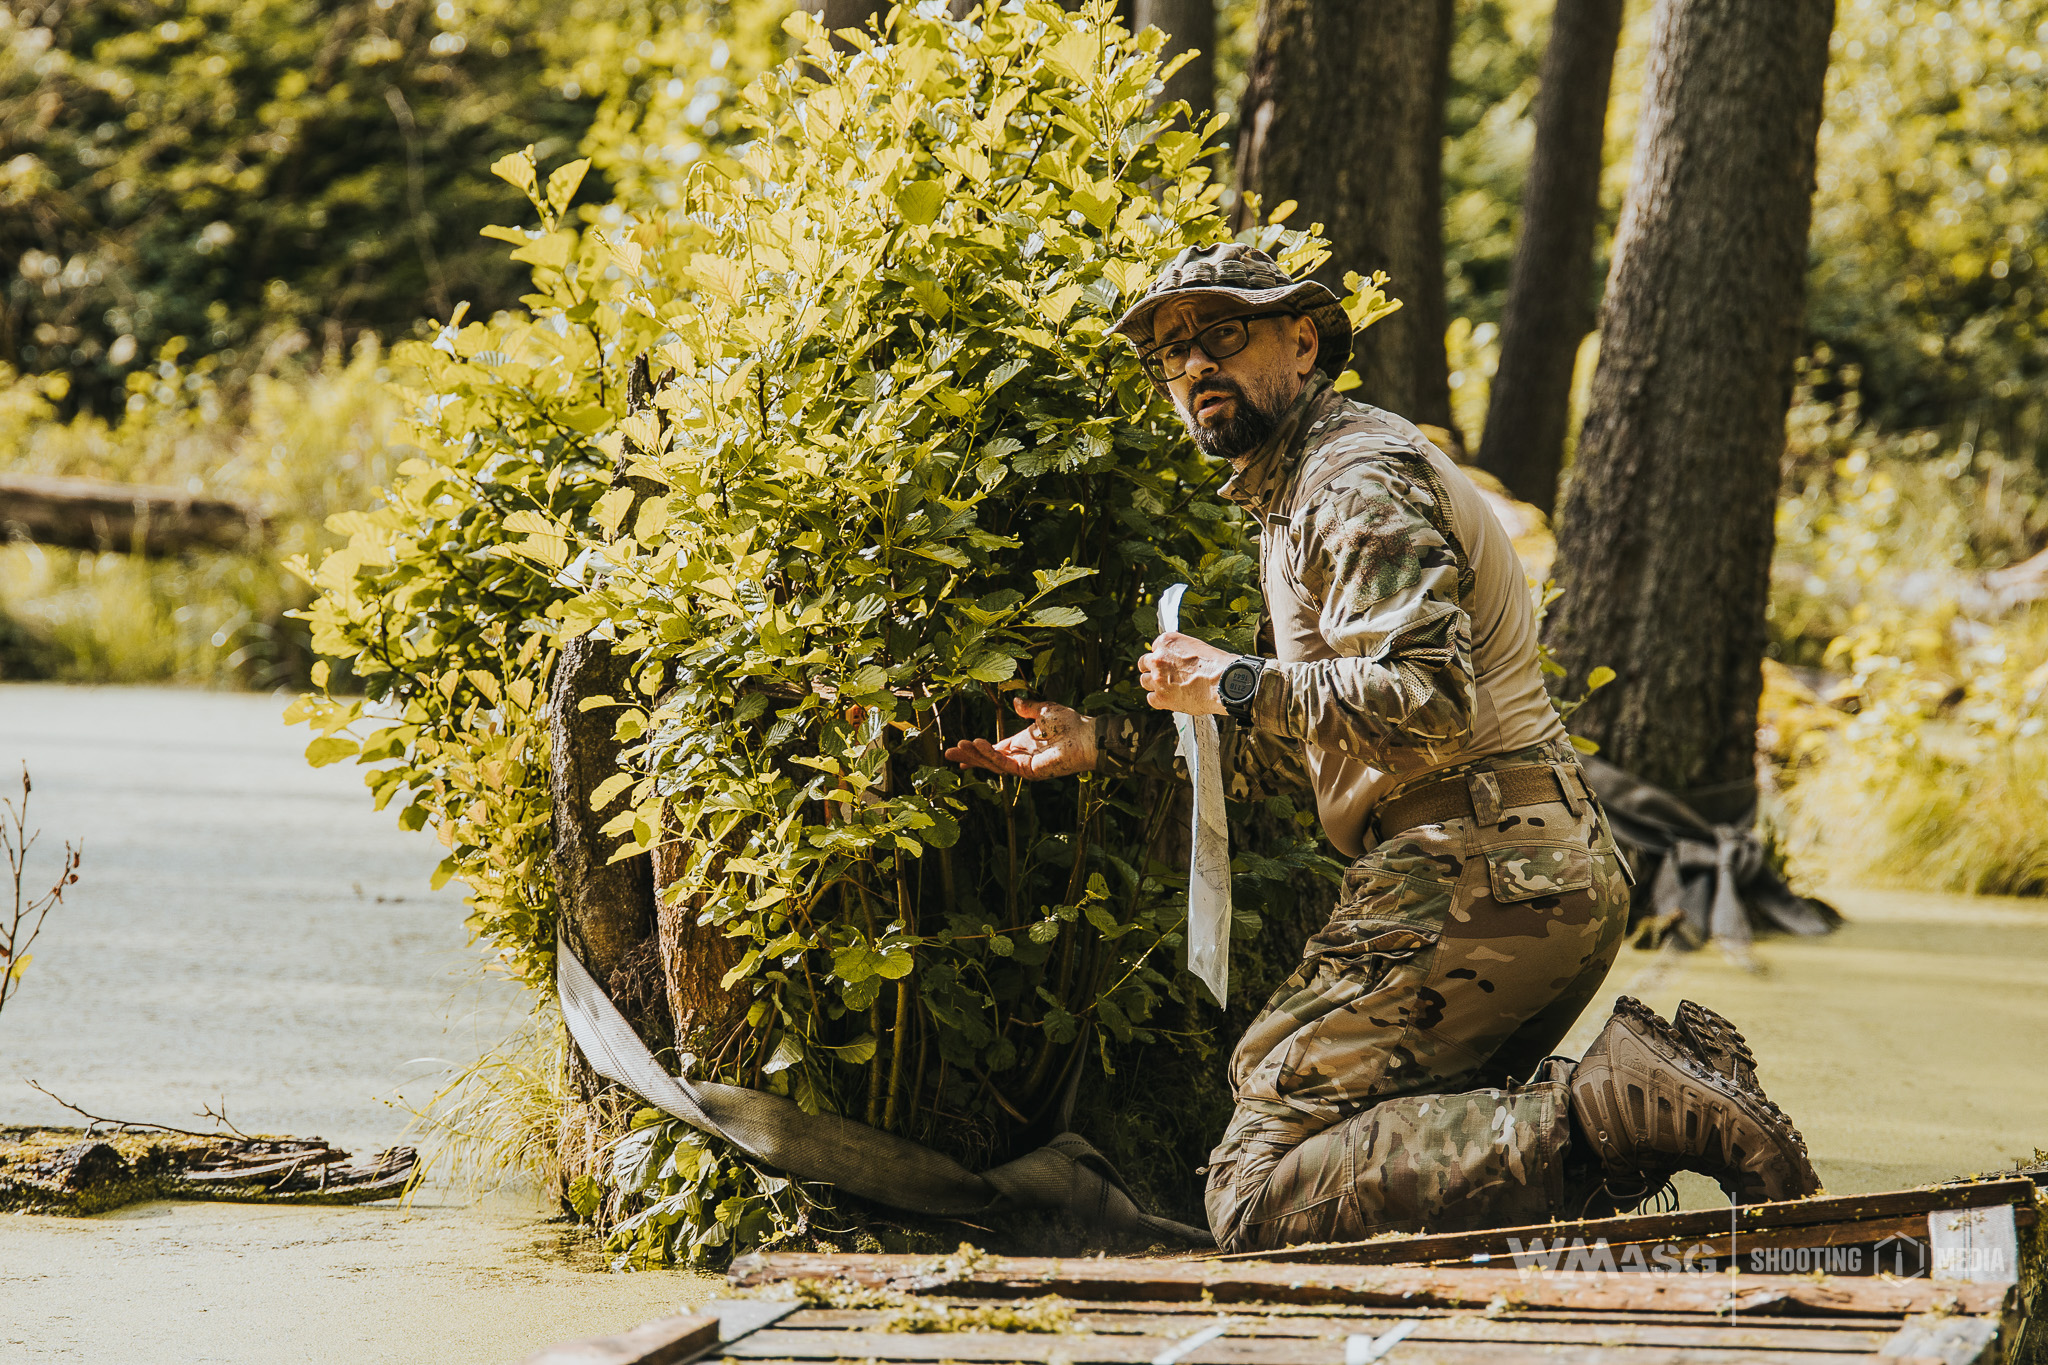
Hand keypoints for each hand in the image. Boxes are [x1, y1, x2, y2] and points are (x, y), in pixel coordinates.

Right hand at [943, 698, 1096, 779]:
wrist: (1085, 734)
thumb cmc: (1070, 723)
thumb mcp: (1043, 710)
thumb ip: (1027, 708)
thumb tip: (1014, 703)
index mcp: (1023, 744)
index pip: (995, 750)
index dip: (977, 751)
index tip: (960, 749)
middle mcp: (1021, 757)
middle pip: (989, 759)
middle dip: (969, 756)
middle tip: (948, 754)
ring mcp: (1024, 766)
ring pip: (993, 763)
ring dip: (976, 756)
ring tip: (959, 747)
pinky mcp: (1029, 771)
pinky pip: (1004, 764)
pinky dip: (990, 755)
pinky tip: (979, 745)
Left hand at [1138, 631, 1231, 714]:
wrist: (1222, 683)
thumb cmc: (1216, 665)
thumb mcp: (1197, 646)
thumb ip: (1180, 651)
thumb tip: (1177, 658)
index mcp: (1167, 642)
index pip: (1155, 647)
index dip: (1163, 656)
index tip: (1168, 661)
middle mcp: (1158, 659)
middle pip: (1144, 663)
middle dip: (1153, 668)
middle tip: (1163, 674)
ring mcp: (1157, 679)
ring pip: (1144, 681)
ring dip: (1154, 684)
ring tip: (1167, 687)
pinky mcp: (1161, 697)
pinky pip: (1151, 698)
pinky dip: (1158, 699)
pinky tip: (1169, 697)